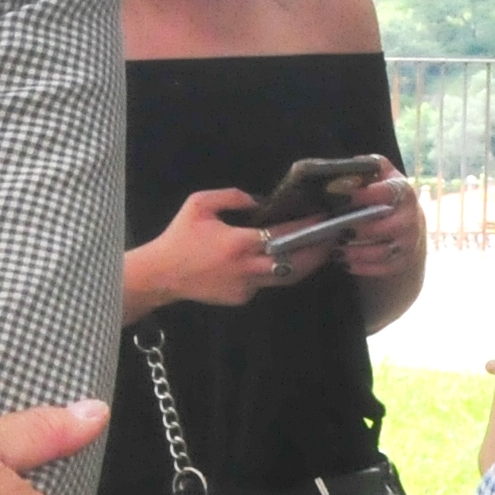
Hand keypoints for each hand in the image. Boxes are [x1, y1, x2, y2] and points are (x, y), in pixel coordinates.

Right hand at [121, 187, 312, 320]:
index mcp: (238, 242)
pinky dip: (275, 272)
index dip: (306, 228)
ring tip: (319, 251)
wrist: (162, 274)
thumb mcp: (199, 204)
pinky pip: (266, 283)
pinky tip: (280, 261)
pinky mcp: (242, 298)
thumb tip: (259, 201)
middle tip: (333, 239)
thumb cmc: (179, 236)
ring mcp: (246, 286)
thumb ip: (231, 197)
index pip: (283, 235)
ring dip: (306, 265)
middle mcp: (247, 267)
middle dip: (317, 251)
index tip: (323, 221)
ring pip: (286, 278)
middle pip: (294, 262)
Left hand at [329, 176, 425, 284]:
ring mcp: (409, 241)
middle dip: (357, 229)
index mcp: (403, 191)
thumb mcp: (378, 173)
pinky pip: (383, 268)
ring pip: (382, 252)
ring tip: (334, 248)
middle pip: (384, 227)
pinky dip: (362, 267)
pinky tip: (344, 261)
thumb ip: (364, 167)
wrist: (405, 220)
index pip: (386, 192)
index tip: (336, 195)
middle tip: (333, 228)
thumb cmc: (383, 192)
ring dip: (356, 252)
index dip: (361, 194)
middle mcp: (411, 217)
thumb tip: (342, 173)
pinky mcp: (404, 260)